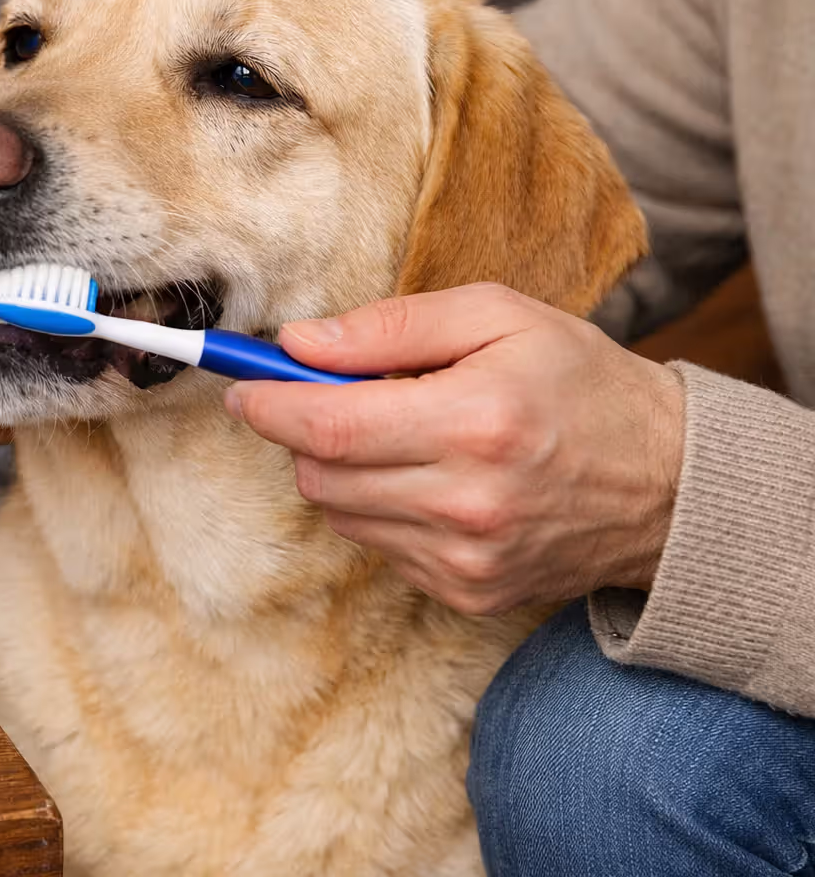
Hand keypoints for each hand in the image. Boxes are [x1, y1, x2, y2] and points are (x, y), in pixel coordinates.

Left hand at [224, 283, 685, 614]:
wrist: (669, 485)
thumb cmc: (582, 384)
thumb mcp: (500, 317)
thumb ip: (392, 325)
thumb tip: (299, 343)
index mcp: (474, 423)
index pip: (326, 426)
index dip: (266, 404)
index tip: (240, 382)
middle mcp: (465, 503)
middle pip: (320, 474)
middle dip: (304, 431)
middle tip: (332, 395)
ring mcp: (465, 559)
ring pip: (340, 512)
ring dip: (342, 470)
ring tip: (403, 434)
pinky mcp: (466, 592)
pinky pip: (378, 546)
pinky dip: (380, 508)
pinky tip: (430, 479)